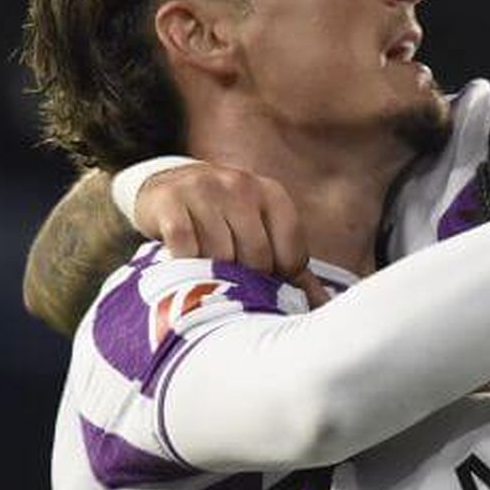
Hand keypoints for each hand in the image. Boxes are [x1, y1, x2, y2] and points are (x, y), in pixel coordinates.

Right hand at [135, 163, 329, 307]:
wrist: (166, 185)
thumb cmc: (224, 219)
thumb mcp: (260, 230)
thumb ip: (290, 266)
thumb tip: (323, 305)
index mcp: (273, 194)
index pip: (291, 254)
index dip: (279, 278)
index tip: (262, 282)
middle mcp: (242, 185)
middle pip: (257, 257)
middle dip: (245, 279)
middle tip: (229, 280)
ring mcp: (205, 189)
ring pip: (220, 255)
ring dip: (211, 272)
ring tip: (204, 270)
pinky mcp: (170, 200)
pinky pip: (185, 247)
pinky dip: (184, 263)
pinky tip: (183, 262)